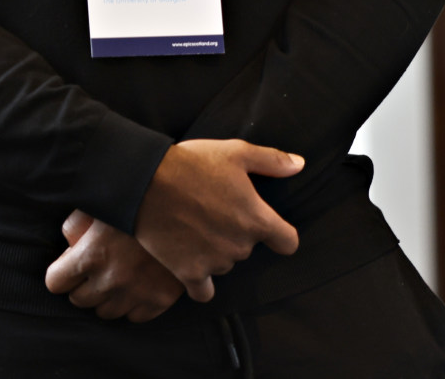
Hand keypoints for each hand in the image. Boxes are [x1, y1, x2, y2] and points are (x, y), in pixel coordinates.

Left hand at [45, 210, 183, 321]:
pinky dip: (133, 305)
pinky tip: (138, 284)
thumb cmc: (142, 200)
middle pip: (79, 300)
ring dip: (107, 297)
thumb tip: (69, 242)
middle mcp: (110, 279)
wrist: (191, 207)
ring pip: (105, 313)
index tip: (69, 266)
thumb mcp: (103, 202)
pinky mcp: (160, 301)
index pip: (55, 283)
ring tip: (118, 275)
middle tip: (97, 267)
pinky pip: (134, 317)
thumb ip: (77, 224)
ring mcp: (136, 294)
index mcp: (92, 254)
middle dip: (83, 284)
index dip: (61, 273)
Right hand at [133, 139, 302, 301]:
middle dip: (237, 234)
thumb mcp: (236, 152)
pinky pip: (203, 291)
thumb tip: (299, 165)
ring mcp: (215, 262)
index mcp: (257, 219)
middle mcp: (240, 245)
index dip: (282, 236)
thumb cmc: (192, 164)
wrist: (145, 183)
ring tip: (194, 227)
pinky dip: (200, 281)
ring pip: (225, 264)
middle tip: (214, 212)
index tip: (271, 231)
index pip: (288, 242)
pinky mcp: (190, 274)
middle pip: (249, 249)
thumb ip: (272, 160)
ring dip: (216, 252)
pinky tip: (191, 264)